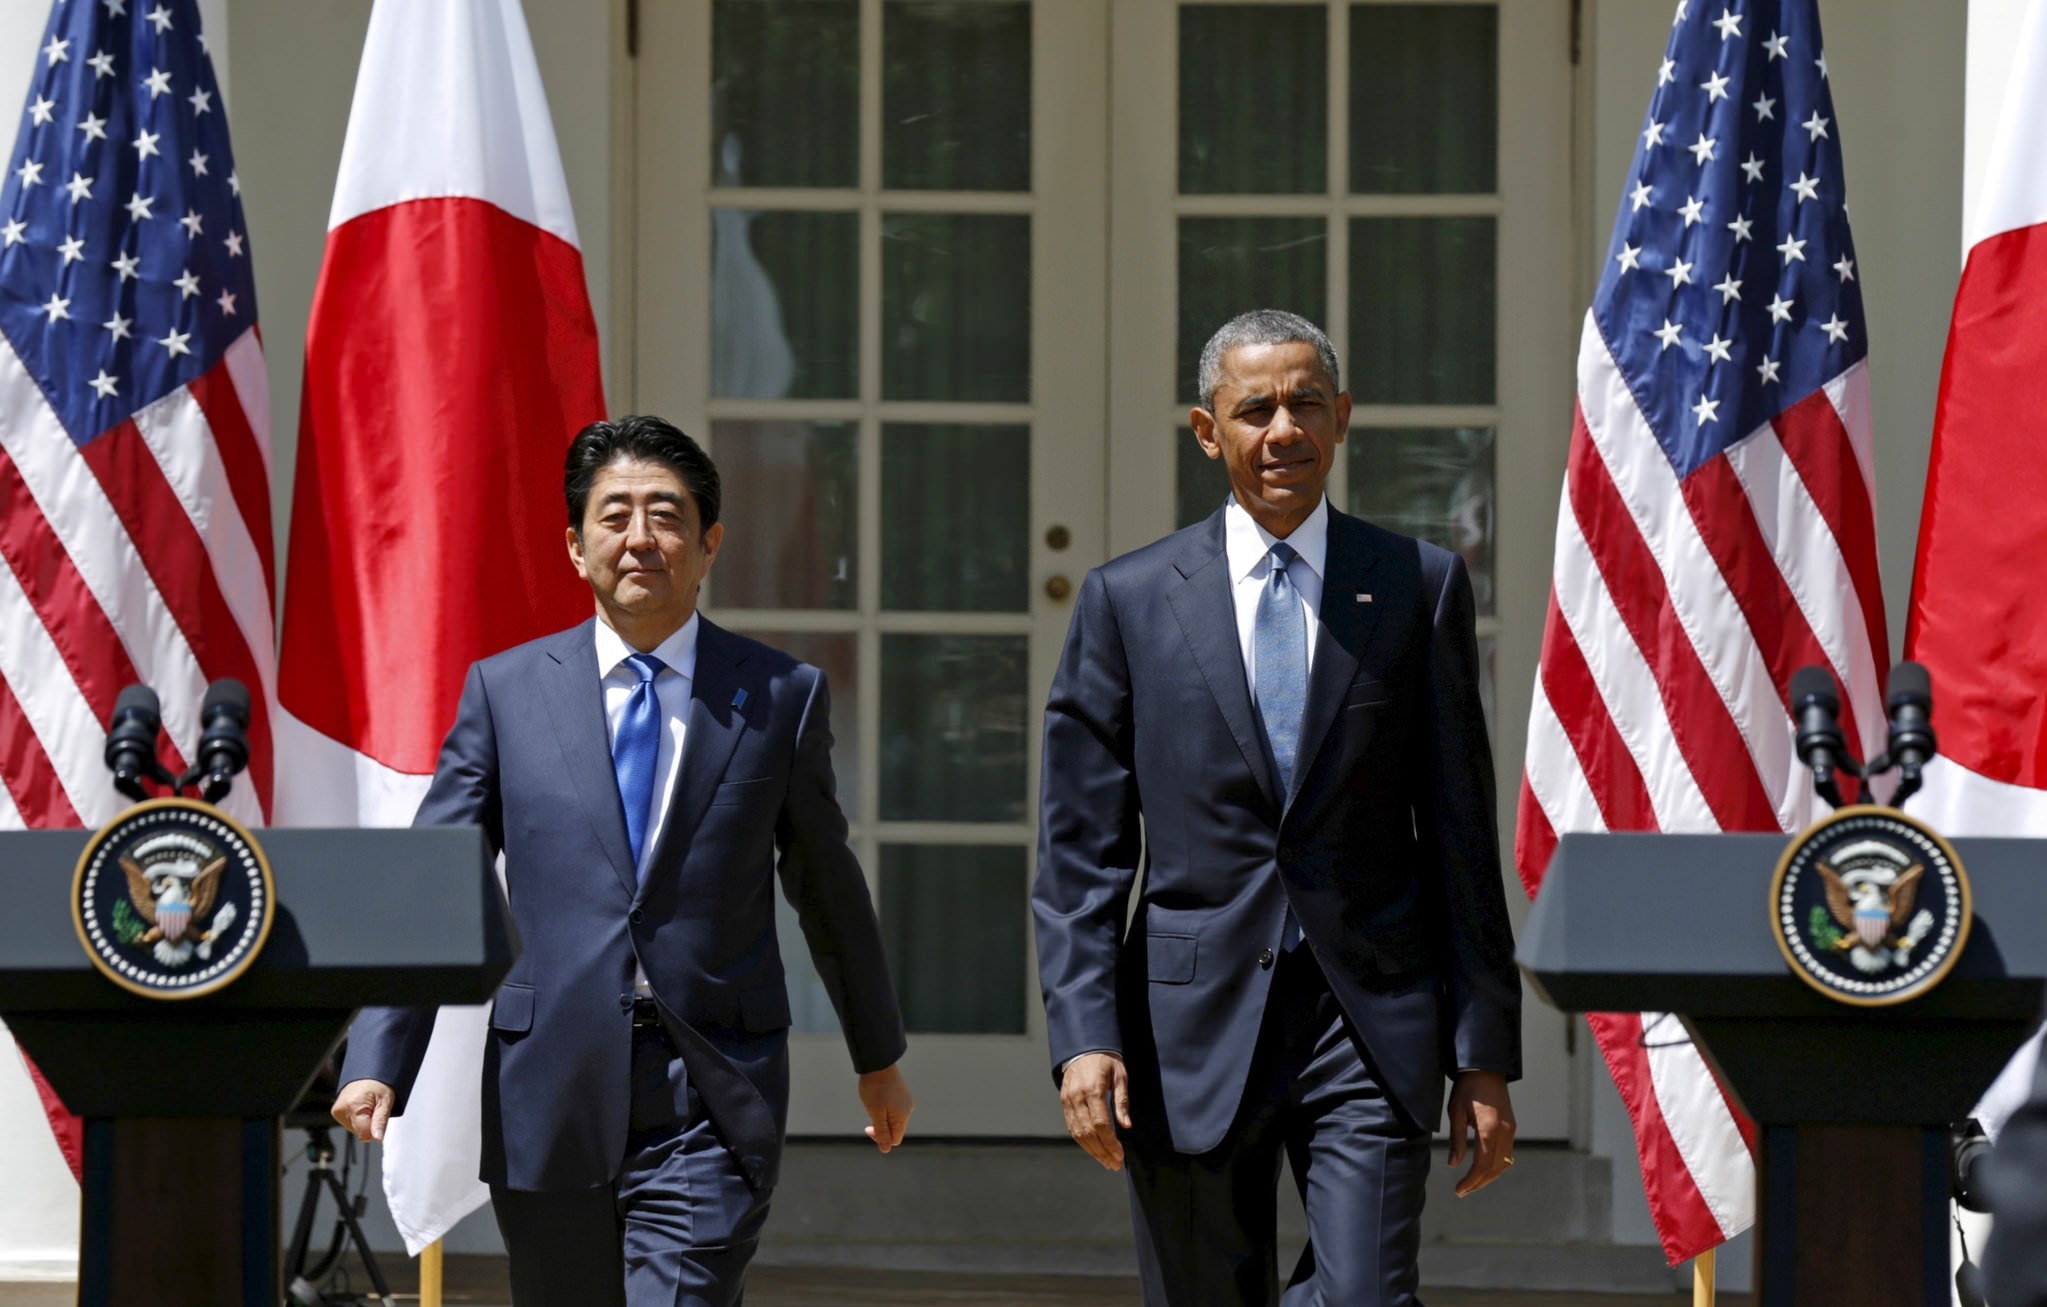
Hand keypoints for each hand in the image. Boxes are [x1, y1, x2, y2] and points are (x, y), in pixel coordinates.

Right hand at [332, 1079, 394, 1143]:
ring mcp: (337, 1111)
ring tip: (368, 1105)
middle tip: (375, 1108)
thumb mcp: (386, 1101)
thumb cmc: (379, 1082)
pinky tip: (361, 1106)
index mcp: (353, 1107)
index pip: (364, 1135)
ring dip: (363, 1120)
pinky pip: (349, 1122)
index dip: (375, 1129)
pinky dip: (357, 1117)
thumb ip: (380, 1122)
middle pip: (359, 1132)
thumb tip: (377, 1138)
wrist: (368, 1069)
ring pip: (354, 1128)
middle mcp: (341, 1110)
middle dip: (369, 1123)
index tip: (379, 1117)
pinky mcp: (336, 1111)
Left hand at [858, 1064, 914, 1153]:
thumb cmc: (875, 1088)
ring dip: (882, 1116)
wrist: (879, 1062)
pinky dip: (885, 1107)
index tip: (868, 1127)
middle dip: (881, 1126)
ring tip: (873, 1102)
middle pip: (895, 1129)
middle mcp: (908, 1110)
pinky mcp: (903, 1093)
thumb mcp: (875, 1113)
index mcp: (902, 1117)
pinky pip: (895, 1108)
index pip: (894, 1140)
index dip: (880, 1139)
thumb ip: (882, 1132)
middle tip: (869, 1112)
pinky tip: (878, 1096)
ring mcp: (907, 1100)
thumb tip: (886, 1150)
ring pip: (894, 1118)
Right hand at [1059, 1052, 1130, 1171]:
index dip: (1110, 1143)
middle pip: (1089, 1132)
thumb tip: (1127, 1126)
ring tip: (1105, 1161)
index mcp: (1093, 1090)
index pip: (1101, 1124)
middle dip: (1102, 1151)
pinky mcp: (1064, 1102)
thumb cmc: (1105, 1061)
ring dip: (1092, 1150)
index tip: (1120, 1154)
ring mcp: (1068, 1100)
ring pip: (1078, 1133)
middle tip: (1114, 1164)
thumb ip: (1122, 1101)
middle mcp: (1077, 1097)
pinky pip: (1071, 1126)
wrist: (1083, 1048)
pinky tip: (1093, 1149)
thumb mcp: (1120, 1076)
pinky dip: (1082, 1141)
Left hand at [1447, 1070, 1515, 1196]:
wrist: (1486, 1068)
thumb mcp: (1456, 1112)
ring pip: (1504, 1163)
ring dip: (1489, 1176)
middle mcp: (1504, 1133)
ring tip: (1472, 1183)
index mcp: (1488, 1129)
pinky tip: (1484, 1168)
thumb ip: (1457, 1140)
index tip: (1459, 1190)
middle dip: (1479, 1183)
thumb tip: (1453, 1165)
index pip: (1482, 1164)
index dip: (1471, 1180)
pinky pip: (1507, 1153)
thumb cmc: (1467, 1088)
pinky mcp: (1511, 1127)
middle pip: (1495, 1168)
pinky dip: (1496, 1165)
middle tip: (1463, 1191)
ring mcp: (1510, 1130)